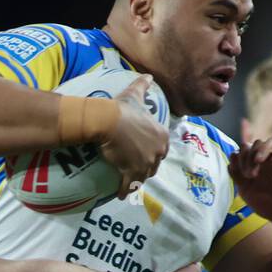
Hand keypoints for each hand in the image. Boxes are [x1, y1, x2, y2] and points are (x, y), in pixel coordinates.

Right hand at [99, 74, 169, 198]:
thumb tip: (149, 76)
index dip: (153, 152)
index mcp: (161, 136)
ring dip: (137, 181)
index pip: (162, 148)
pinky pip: (129, 185)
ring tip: (130, 183)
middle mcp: (157, 151)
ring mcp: (145, 163)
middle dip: (147, 168)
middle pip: (154, 165)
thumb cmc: (123, 108)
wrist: (110, 121)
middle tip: (137, 169)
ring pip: (143, 176)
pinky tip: (121, 195)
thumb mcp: (135, 95)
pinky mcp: (131, 172)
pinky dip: (124, 191)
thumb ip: (143, 86)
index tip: (145, 153)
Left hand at [227, 137, 271, 226]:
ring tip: (258, 161)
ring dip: (264, 148)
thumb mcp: (247, 191)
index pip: (247, 148)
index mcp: (258, 164)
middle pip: (259, 142)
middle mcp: (270, 159)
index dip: (242, 156)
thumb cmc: (267, 205)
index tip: (243, 174)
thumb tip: (232, 155)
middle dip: (250, 155)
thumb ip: (237, 174)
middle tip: (250, 174)